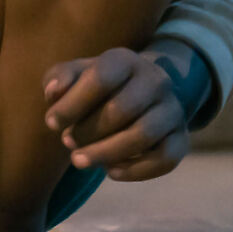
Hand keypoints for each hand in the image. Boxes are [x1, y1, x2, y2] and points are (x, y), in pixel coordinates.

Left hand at [40, 45, 201, 182]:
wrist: (139, 94)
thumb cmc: (96, 87)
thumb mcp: (75, 75)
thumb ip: (59, 78)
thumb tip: (54, 92)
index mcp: (125, 60)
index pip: (101, 78)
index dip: (72, 104)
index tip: (51, 123)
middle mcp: (155, 80)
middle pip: (121, 110)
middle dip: (87, 132)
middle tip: (67, 142)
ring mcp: (172, 109)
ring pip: (143, 135)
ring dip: (105, 153)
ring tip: (79, 160)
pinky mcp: (181, 138)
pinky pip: (165, 159)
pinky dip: (135, 171)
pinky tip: (111, 171)